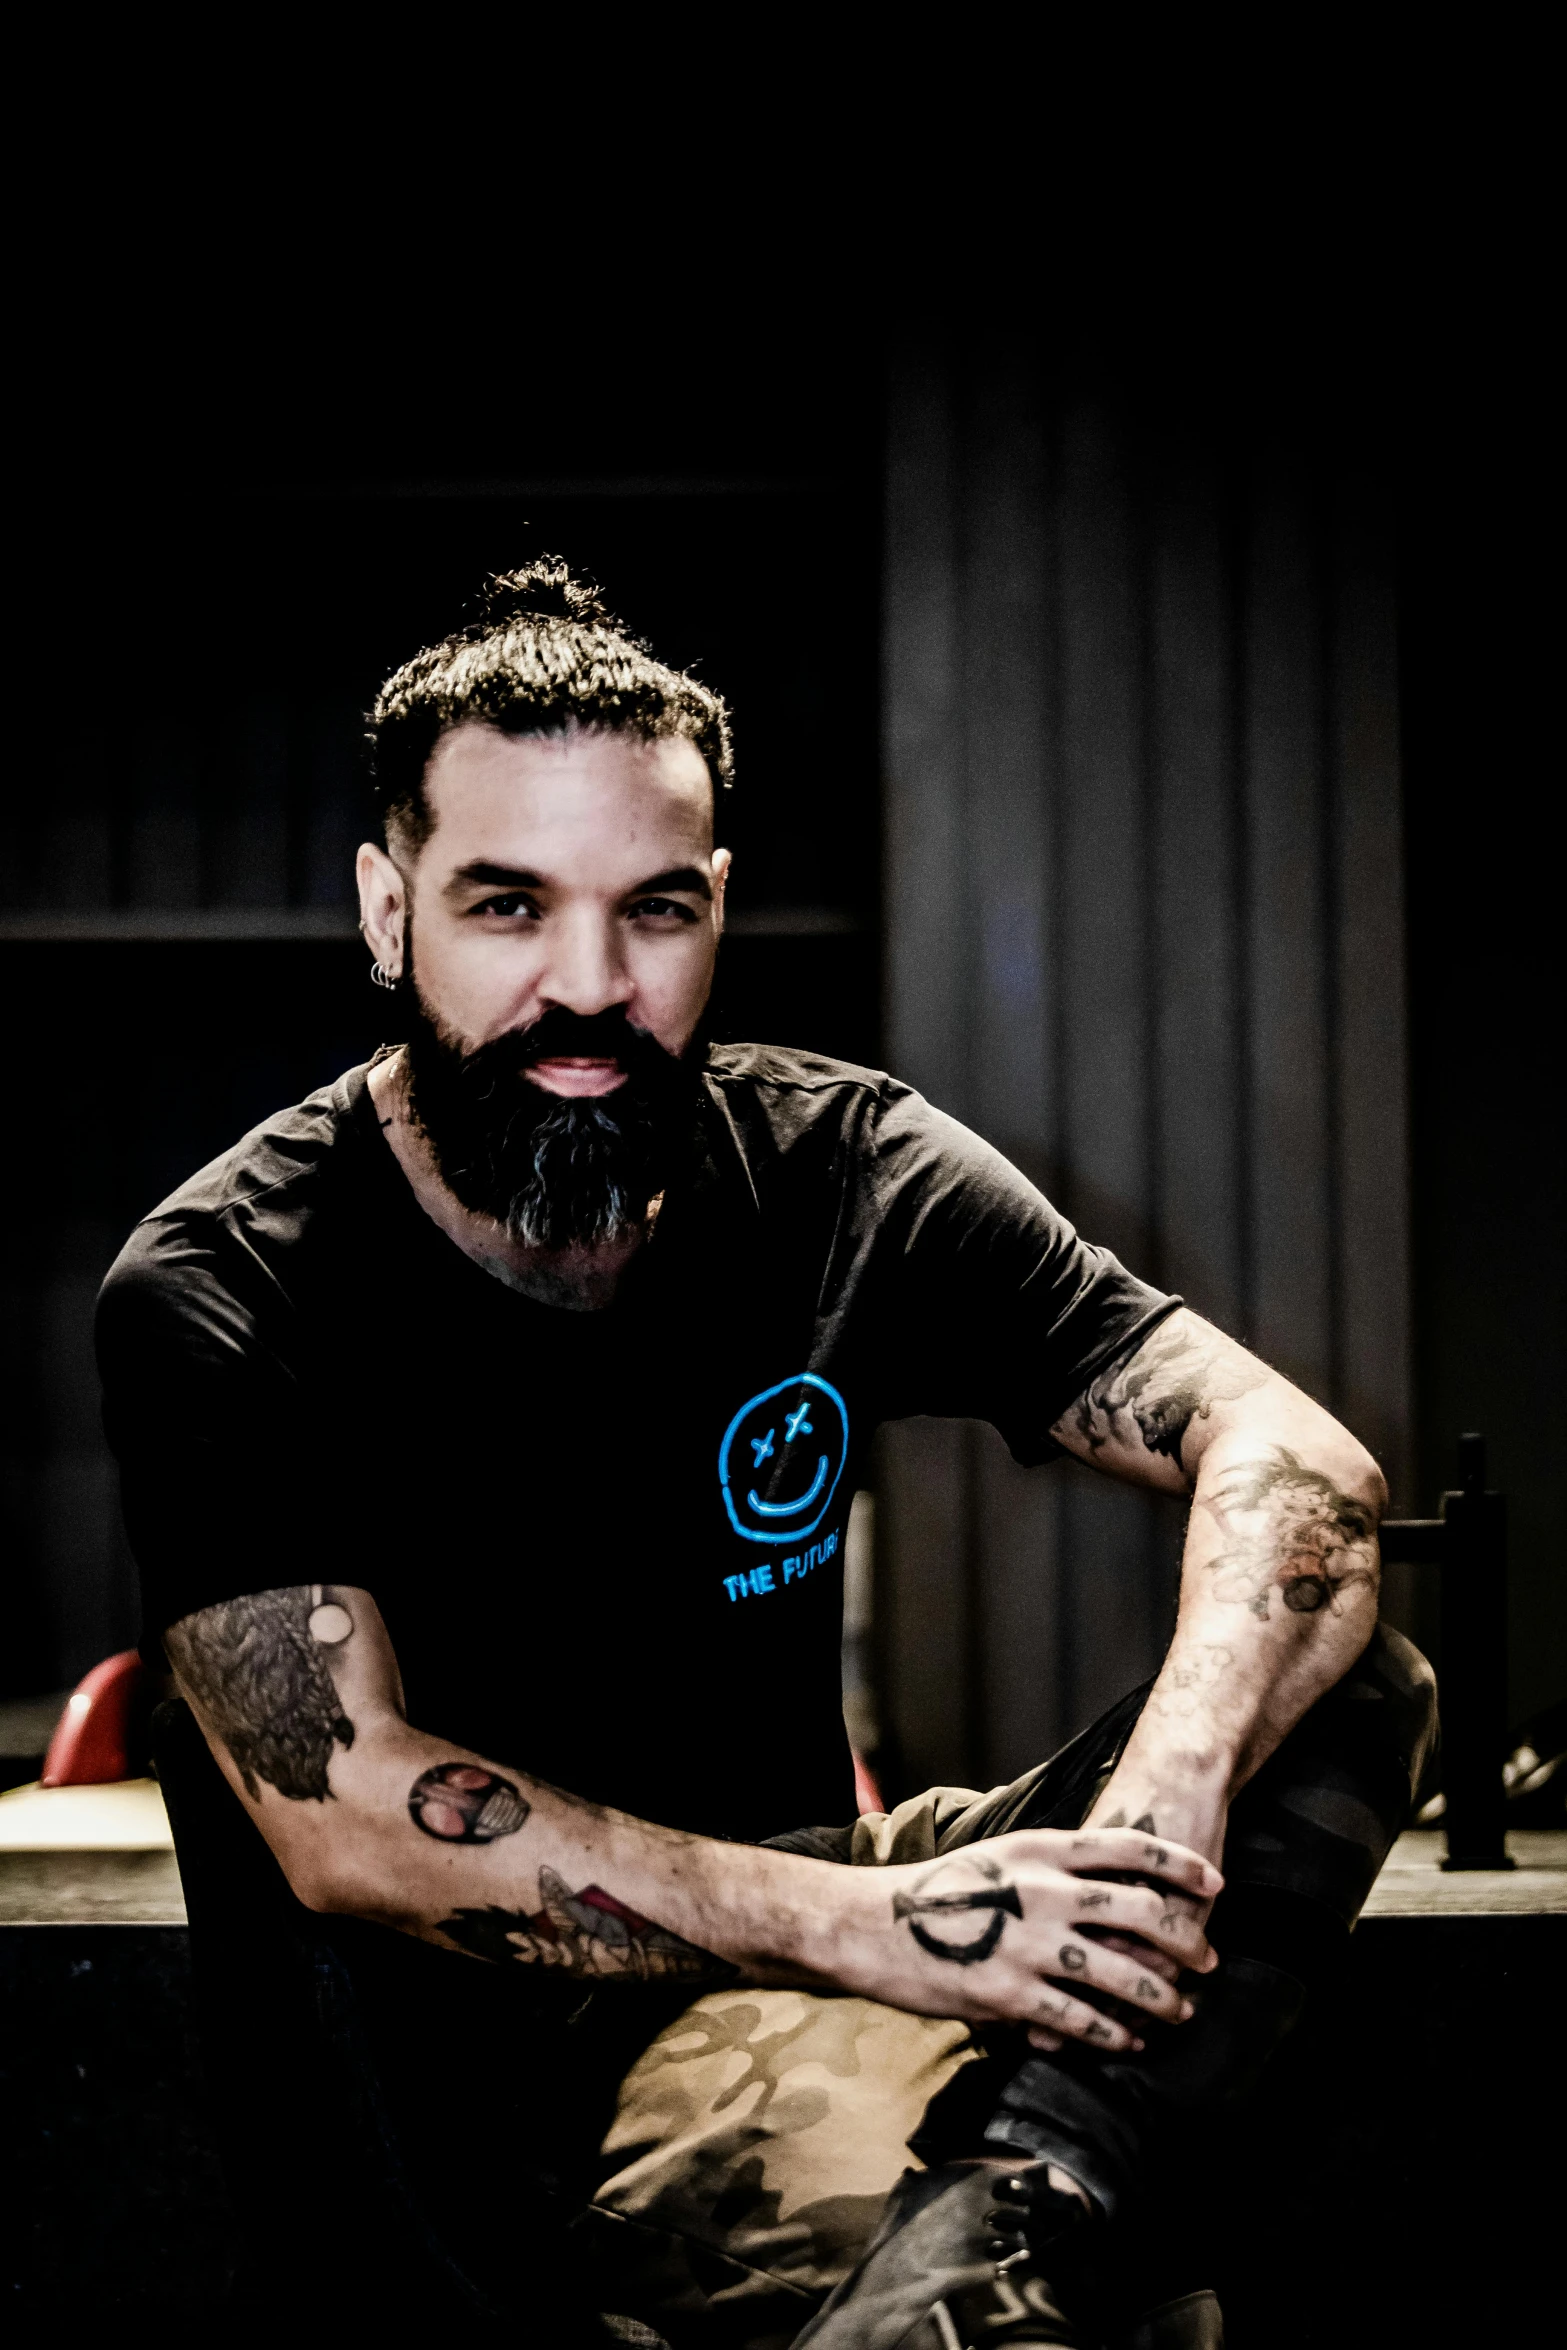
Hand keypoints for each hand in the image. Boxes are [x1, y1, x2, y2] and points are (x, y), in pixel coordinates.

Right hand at [828, 1827, 1222, 2053]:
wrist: (869, 1924)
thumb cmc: (935, 1892)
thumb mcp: (996, 1860)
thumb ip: (1048, 1869)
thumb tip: (1105, 1887)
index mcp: (1038, 1848)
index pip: (1127, 1846)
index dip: (1179, 1863)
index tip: (1214, 1881)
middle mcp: (1041, 1890)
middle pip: (1140, 1911)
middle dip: (1185, 1940)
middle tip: (1207, 1959)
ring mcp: (1028, 1943)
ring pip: (1122, 1975)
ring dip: (1161, 1999)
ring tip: (1179, 2011)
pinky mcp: (1010, 1993)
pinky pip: (1080, 2019)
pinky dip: (1113, 2034)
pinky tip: (1129, 2041)